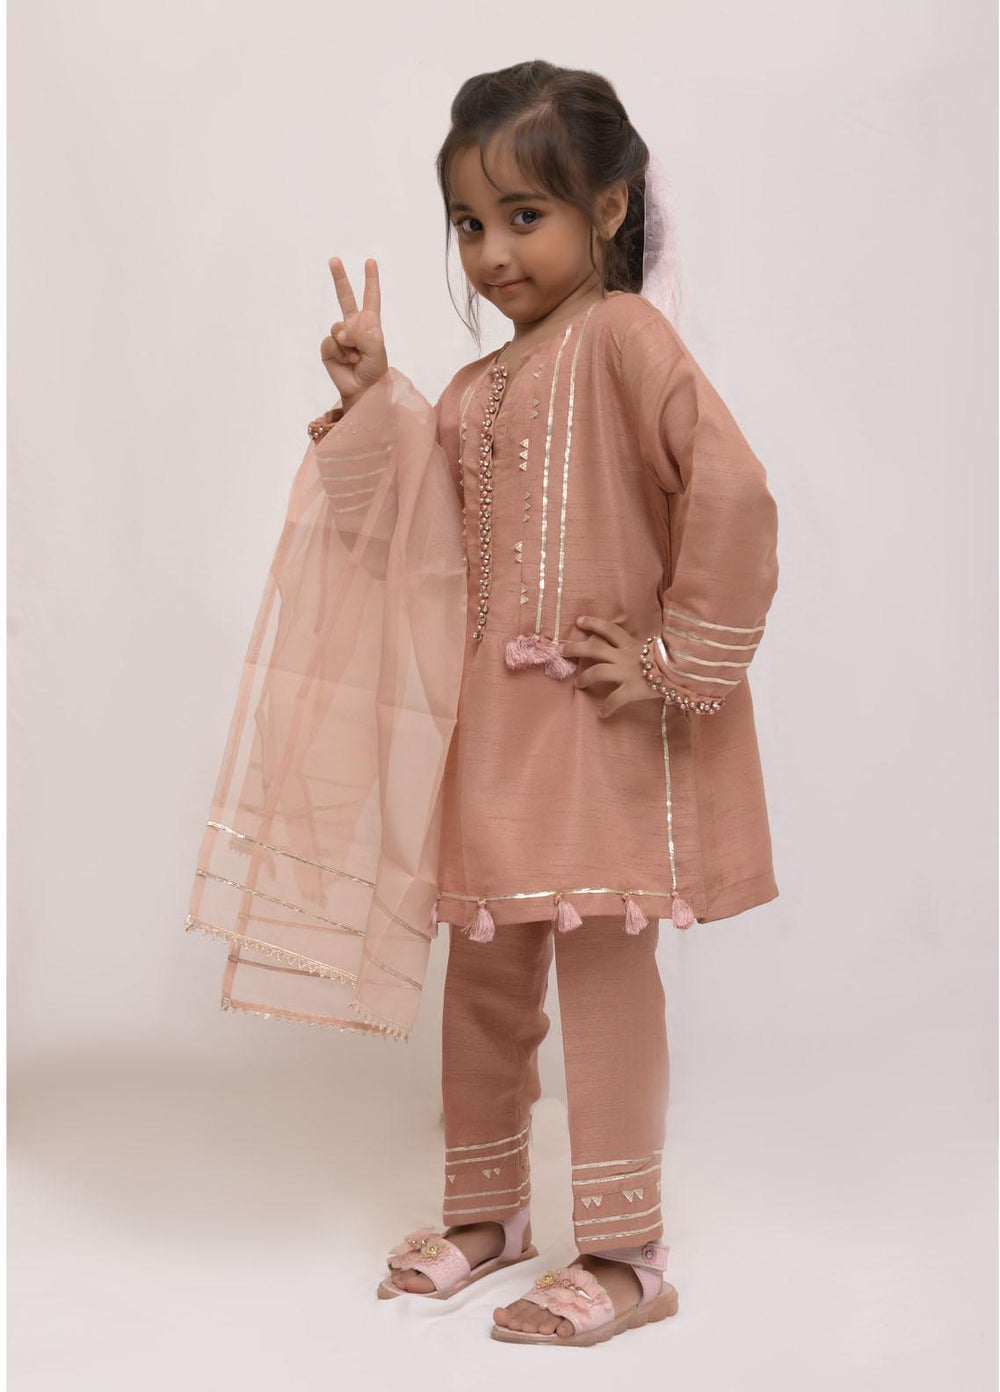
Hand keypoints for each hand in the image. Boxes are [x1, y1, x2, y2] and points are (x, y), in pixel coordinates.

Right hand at [321, 257, 389, 403]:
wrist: (362, 390)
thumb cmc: (375, 370)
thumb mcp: (377, 349)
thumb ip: (362, 333)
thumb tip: (341, 331)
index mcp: (370, 323)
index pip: (371, 298)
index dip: (371, 280)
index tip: (370, 262)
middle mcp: (354, 326)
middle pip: (345, 297)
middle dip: (339, 278)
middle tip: (334, 260)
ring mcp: (339, 336)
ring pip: (338, 327)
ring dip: (348, 344)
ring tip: (356, 358)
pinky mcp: (328, 348)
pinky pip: (330, 342)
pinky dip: (339, 353)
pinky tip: (346, 362)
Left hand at [561, 615, 662, 718]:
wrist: (683, 671)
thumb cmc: (672, 659)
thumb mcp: (656, 648)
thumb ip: (643, 648)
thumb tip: (642, 648)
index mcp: (631, 644)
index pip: (609, 629)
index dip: (593, 623)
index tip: (579, 621)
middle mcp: (624, 656)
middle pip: (594, 648)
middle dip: (576, 648)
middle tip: (563, 651)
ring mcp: (626, 672)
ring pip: (598, 672)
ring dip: (585, 677)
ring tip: (578, 683)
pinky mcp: (631, 689)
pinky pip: (614, 699)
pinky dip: (607, 707)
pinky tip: (601, 714)